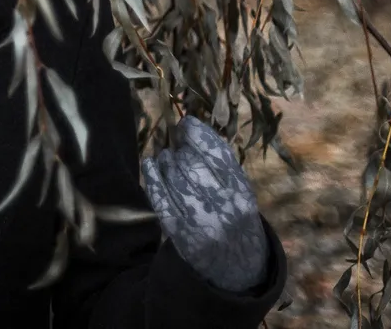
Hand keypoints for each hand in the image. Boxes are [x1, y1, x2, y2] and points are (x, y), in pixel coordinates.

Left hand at [140, 116, 268, 292]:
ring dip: (166, 161)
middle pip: (193, 164)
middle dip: (181, 150)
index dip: (198, 133)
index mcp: (241, 192)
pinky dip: (152, 177)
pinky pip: (160, 198)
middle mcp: (222, 207)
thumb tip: (188, 126)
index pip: (217, 154)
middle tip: (177, 147)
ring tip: (167, 158)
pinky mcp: (179, 233)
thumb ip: (220, 164)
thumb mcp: (240, 191)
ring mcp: (199, 221)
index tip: (185, 123)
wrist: (235, 267)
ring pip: (174, 178)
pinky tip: (149, 164)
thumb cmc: (234, 217)